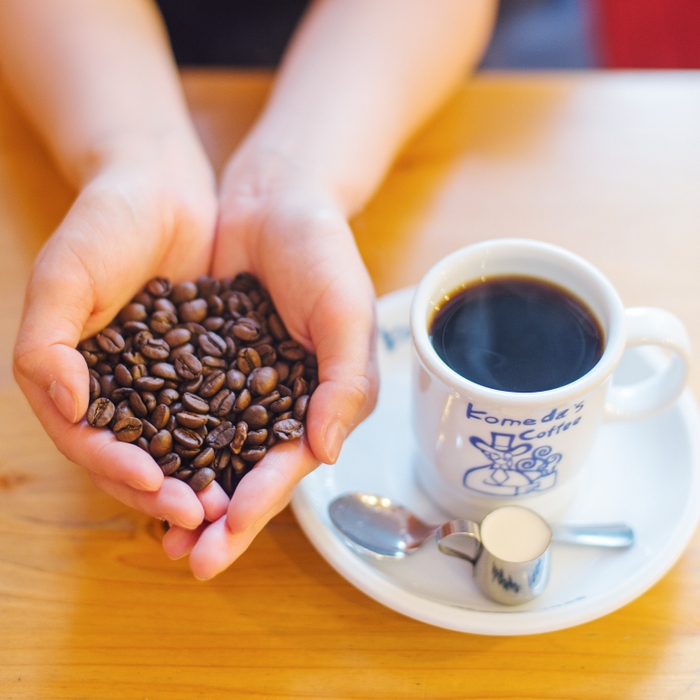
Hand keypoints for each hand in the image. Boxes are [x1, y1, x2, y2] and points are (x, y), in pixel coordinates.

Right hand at [13, 142, 222, 527]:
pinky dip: (231, 440)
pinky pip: (218, 412)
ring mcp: (164, 381)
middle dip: (163, 492)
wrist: (163, 185)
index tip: (155, 485)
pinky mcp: (205, 366)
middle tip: (199, 517)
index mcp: (76, 379)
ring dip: (199, 479)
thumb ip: (48, 343)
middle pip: (136, 457)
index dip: (118, 470)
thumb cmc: (104, 223)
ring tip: (227, 507)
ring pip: (179, 446)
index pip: (90, 443)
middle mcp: (119, 389)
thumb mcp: (64, 274)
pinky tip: (253, 459)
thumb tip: (68, 408)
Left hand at [162, 146, 378, 576]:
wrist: (275, 203)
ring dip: (186, 495)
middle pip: (246, 471)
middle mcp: (278, 403)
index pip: (290, 461)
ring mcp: (236, 387)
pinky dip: (160, 443)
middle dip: (221, 519)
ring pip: (209, 453)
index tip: (230, 526)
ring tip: (161, 536)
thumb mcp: (346, 312)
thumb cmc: (323, 255)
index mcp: (320, 401)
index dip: (262, 497)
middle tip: (190, 560)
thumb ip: (345, 382)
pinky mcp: (200, 365)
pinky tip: (138, 469)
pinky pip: (177, 410)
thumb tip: (327, 451)